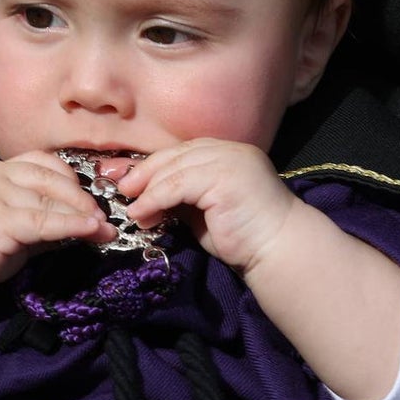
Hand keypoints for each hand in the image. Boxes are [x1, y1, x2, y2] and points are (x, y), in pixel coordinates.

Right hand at [0, 151, 116, 300]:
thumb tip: (81, 226)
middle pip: (51, 179)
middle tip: (103, 219)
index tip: (90, 200)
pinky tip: (90, 232)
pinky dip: (71, 225)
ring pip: (50, 200)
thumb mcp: (9, 228)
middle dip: (83, 199)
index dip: (71, 180)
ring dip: (83, 215)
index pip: (43, 163)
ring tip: (104, 230)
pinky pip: (43, 221)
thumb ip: (39, 222)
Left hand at [119, 138, 300, 274]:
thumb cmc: (243, 235)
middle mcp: (229, 149)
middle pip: (174, 154)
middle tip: (122, 191)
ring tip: (132, 210)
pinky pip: (177, 185)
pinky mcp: (223, 177)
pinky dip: (155, 199)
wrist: (277, 250)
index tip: (126, 180)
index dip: (151, 165)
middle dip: (143, 172)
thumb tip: (143, 196)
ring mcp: (228, 159)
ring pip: (173, 169)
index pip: (181, 152)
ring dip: (147, 190)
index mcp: (227, 152)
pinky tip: (143, 213)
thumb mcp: (203, 210)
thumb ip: (181, 196)